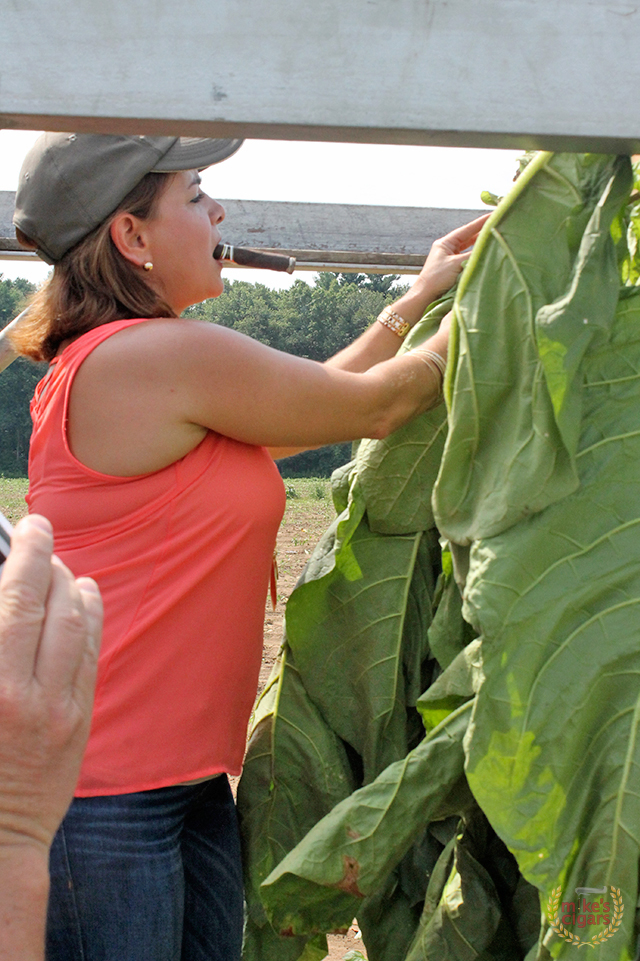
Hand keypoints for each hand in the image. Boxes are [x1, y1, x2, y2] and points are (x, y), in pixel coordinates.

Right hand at [0, 515, 101, 852]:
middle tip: (39, 528)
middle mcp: (22, 690)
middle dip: (43, 556)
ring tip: (58, 564)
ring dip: (69, 582)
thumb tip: (6, 596)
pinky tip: (86, 594)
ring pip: (75, 622)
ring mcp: (57, 706)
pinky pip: (91, 652)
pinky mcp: (80, 719)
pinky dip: (91, 615)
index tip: (23, 524)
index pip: (10, 599)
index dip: (22, 554)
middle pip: (43, 602)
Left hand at [415, 213, 489, 302]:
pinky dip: (475, 257)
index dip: (481, 222)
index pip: (467, 229)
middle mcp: (447, 249)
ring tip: (494, 238)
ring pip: (468, 249)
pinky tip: (485, 255)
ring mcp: (450, 259)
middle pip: (468, 238)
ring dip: (480, 245)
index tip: (493, 215)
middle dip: (482, 233)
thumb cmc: (436, 278)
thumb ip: (472, 255)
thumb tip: (487, 248)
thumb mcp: (456, 264)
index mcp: (445, 243)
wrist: (424, 296)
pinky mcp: (452, 269)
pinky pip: (467, 259)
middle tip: (497, 226)